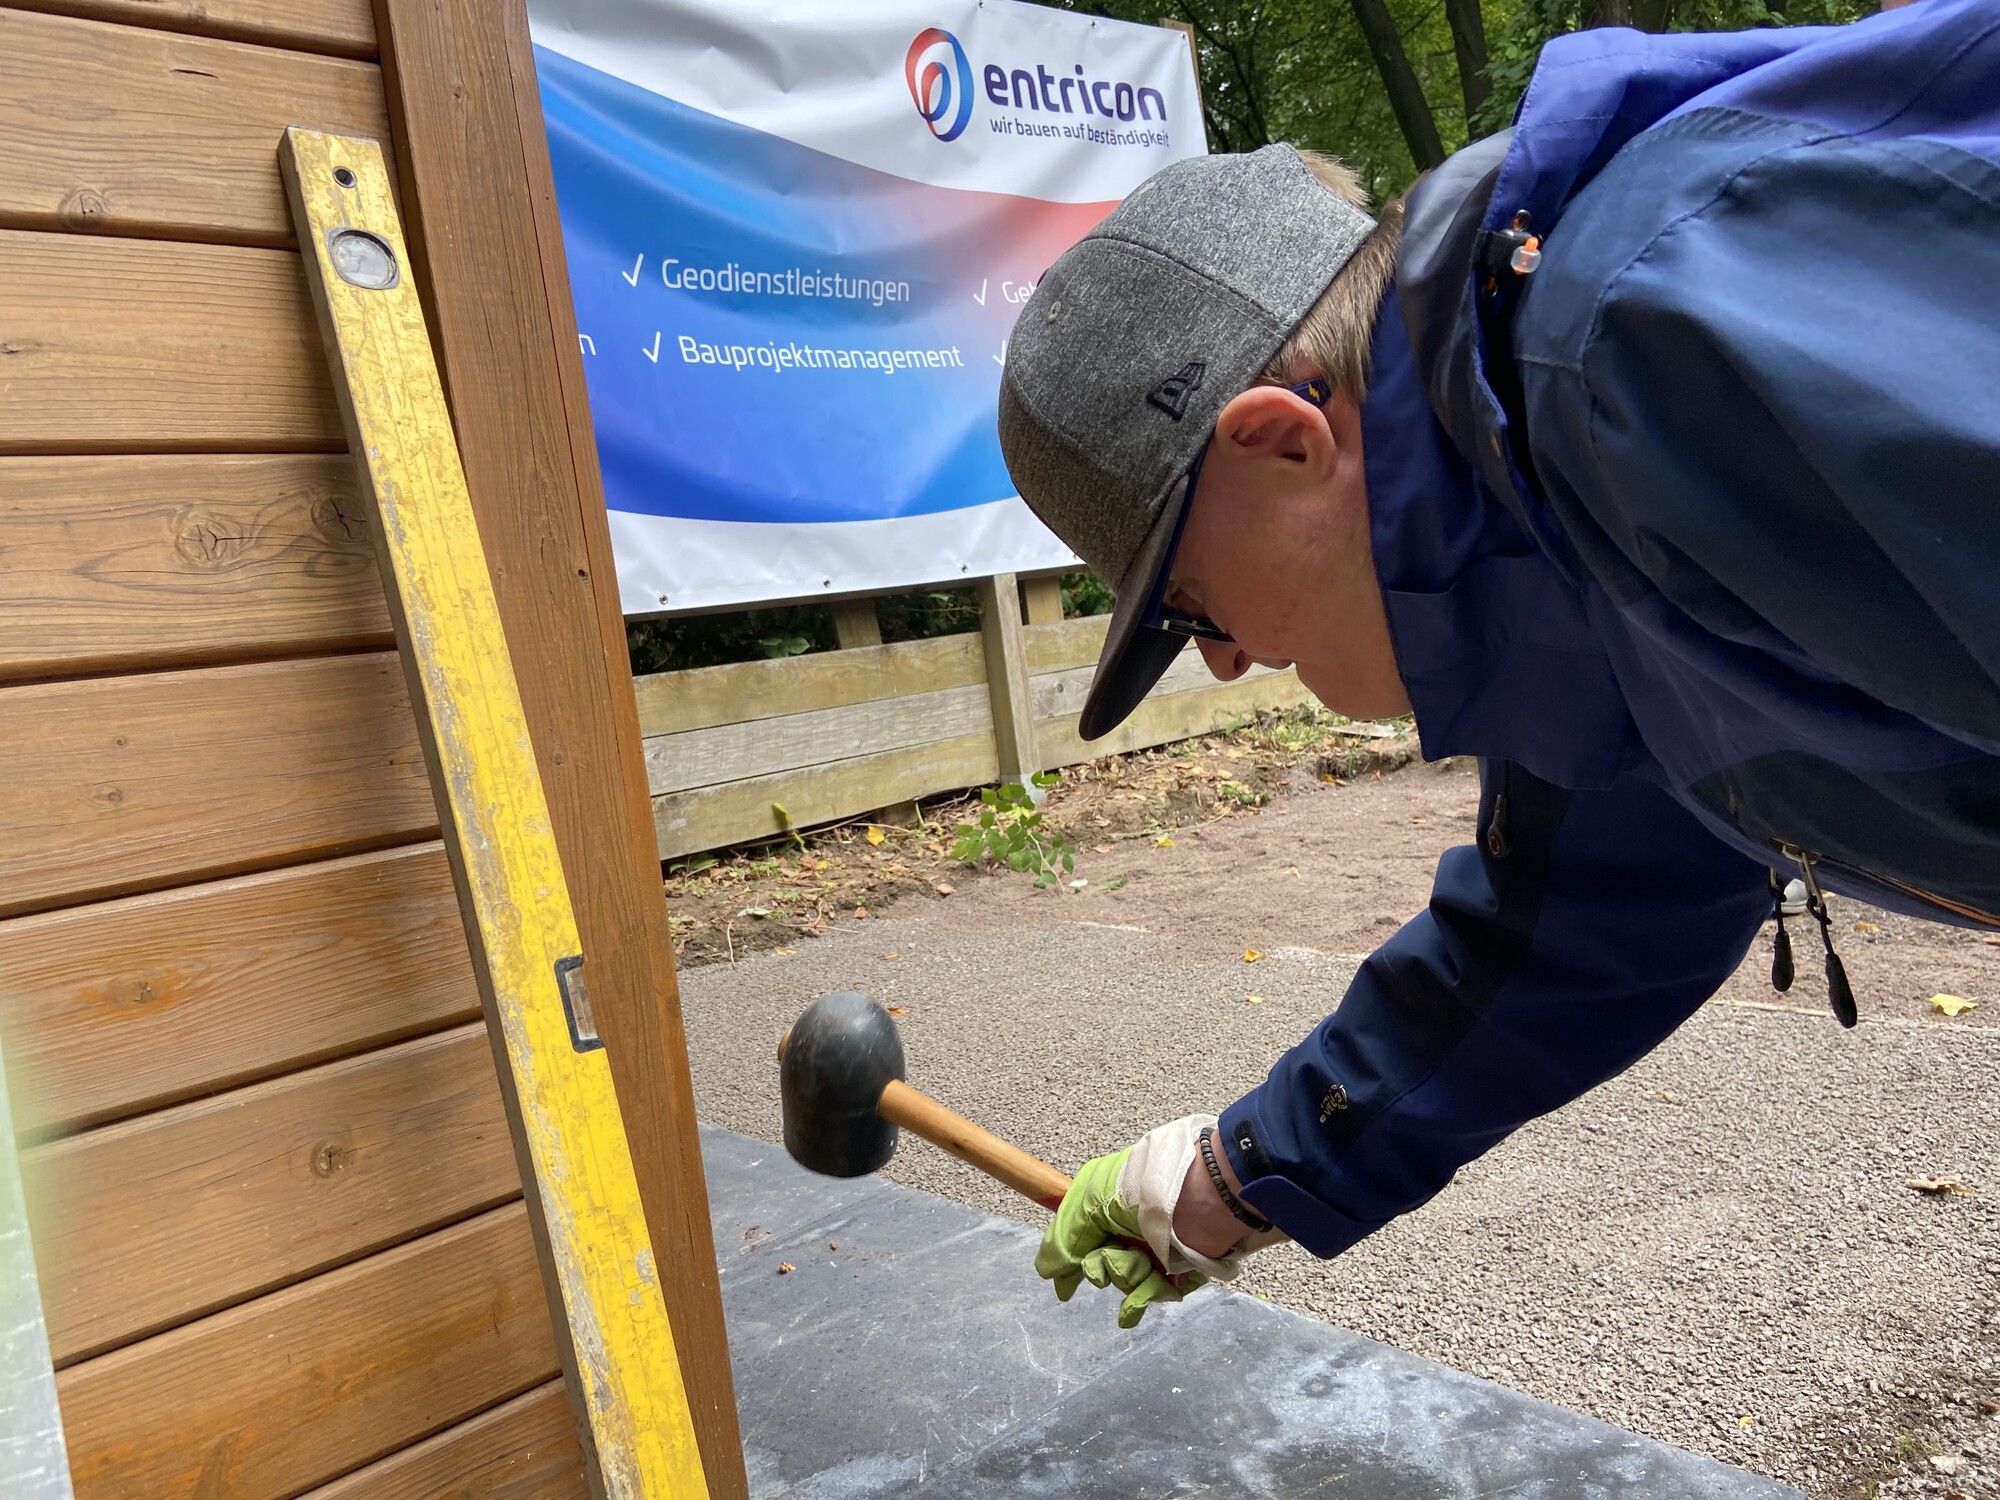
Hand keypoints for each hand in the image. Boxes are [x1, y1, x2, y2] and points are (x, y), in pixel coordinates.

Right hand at [1035, 1115, 1280, 1327]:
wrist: (1197, 1197)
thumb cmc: (1138, 1191)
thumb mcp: (1087, 1204)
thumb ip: (1063, 1239)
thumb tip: (1046, 1272)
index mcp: (1109, 1205)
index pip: (1083, 1241)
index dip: (1072, 1264)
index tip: (1065, 1289)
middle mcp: (1130, 1228)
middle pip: (1101, 1266)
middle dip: (1101, 1268)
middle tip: (1110, 1256)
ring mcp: (1154, 1250)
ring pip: (1124, 1281)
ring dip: (1125, 1275)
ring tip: (1140, 1262)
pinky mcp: (1176, 1269)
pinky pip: (1150, 1294)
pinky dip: (1143, 1298)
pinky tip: (1135, 1307)